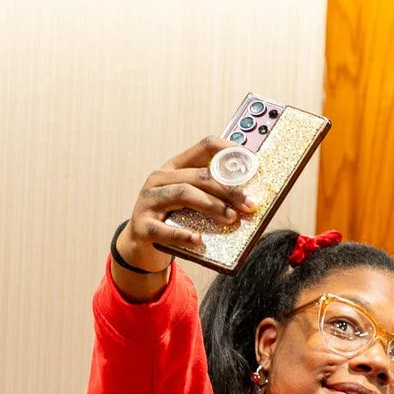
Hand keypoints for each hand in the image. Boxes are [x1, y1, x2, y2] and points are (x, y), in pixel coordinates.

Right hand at [116, 138, 257, 276]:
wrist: (141, 245)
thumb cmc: (174, 221)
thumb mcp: (192, 204)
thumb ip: (213, 197)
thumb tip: (250, 201)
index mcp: (175, 169)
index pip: (204, 148)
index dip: (228, 150)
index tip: (252, 160)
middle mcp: (160, 179)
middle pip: (198, 176)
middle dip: (227, 189)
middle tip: (249, 204)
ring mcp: (148, 201)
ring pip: (183, 193)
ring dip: (211, 205)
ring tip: (231, 218)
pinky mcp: (142, 226)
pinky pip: (163, 229)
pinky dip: (182, 234)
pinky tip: (197, 239)